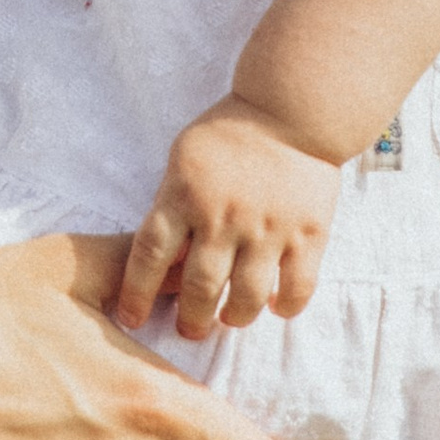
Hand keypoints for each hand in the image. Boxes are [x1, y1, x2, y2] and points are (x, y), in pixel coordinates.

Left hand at [116, 99, 341, 338]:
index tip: (130, 317)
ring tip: (230, 319)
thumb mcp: (182, 159)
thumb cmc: (228, 133)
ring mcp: (268, 227)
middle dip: (191, 320)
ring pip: (247, 297)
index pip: (149, 256)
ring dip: (235, 318)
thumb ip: (171, 204)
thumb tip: (161, 258)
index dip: (136, 294)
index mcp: (183, 195)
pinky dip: (285, 306)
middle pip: (199, 288)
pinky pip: (297, 287)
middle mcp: (223, 217)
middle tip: (190, 329)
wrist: (290, 110)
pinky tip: (275, 307)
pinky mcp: (308, 233)